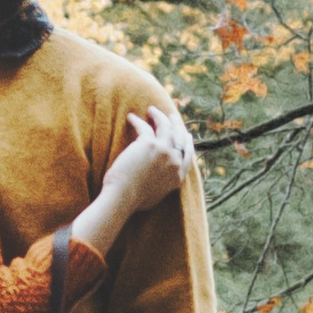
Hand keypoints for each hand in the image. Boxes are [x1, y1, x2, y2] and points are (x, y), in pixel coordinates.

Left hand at [73, 100, 196, 256]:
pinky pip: (145, 127)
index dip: (187, 143)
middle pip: (180, 137)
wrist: (123, 199)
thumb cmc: (132, 202)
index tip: (186, 135)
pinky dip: (137, 121)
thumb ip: (163, 183)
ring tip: (151, 110)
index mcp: (178, 177)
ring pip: (166, 127)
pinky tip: (131, 117)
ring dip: (159, 116)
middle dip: (177, 124)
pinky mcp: (149, 143)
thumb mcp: (156, 195)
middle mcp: (175, 162)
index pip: (188, 155)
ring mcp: (164, 151)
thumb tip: (158, 177)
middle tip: (172, 116)